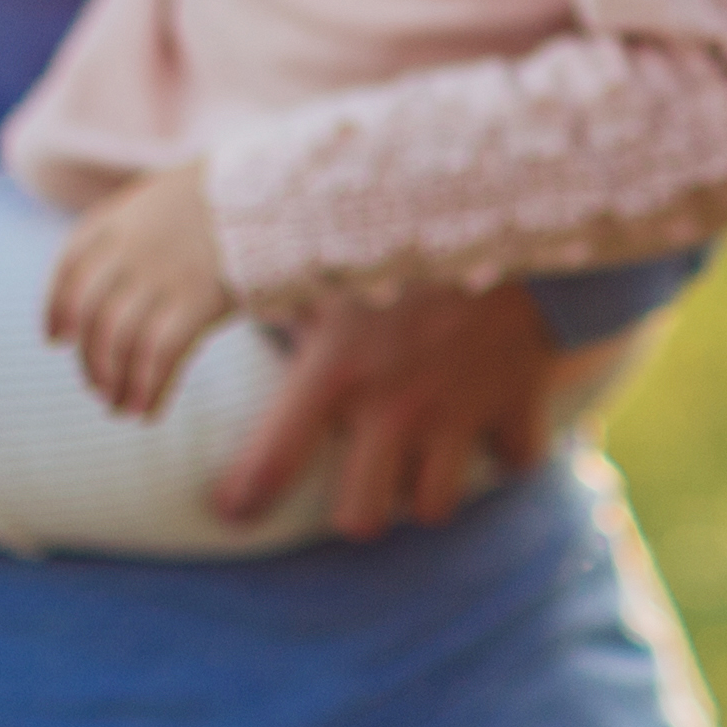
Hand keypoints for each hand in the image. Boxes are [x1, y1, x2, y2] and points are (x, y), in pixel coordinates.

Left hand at [44, 160, 240, 418]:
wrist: (279, 191)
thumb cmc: (228, 199)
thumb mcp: (168, 197)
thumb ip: (135, 231)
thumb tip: (112, 284)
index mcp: (119, 220)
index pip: (69, 271)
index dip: (57, 310)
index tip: (56, 340)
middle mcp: (131, 248)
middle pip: (92, 317)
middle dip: (91, 360)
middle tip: (98, 387)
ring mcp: (162, 274)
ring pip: (120, 343)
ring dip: (117, 383)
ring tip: (121, 408)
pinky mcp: (197, 299)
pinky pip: (159, 355)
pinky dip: (149, 389)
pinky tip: (149, 412)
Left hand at [207, 268, 561, 538]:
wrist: (507, 208)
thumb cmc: (399, 233)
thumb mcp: (325, 265)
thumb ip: (278, 304)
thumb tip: (209, 303)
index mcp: (335, 371)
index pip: (270, 468)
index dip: (243, 503)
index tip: (234, 509)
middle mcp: (394, 405)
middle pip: (361, 519)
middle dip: (356, 508)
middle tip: (357, 481)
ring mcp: (458, 410)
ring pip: (434, 507)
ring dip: (423, 491)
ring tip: (417, 463)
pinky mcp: (516, 402)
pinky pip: (515, 460)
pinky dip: (503, 452)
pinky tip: (487, 428)